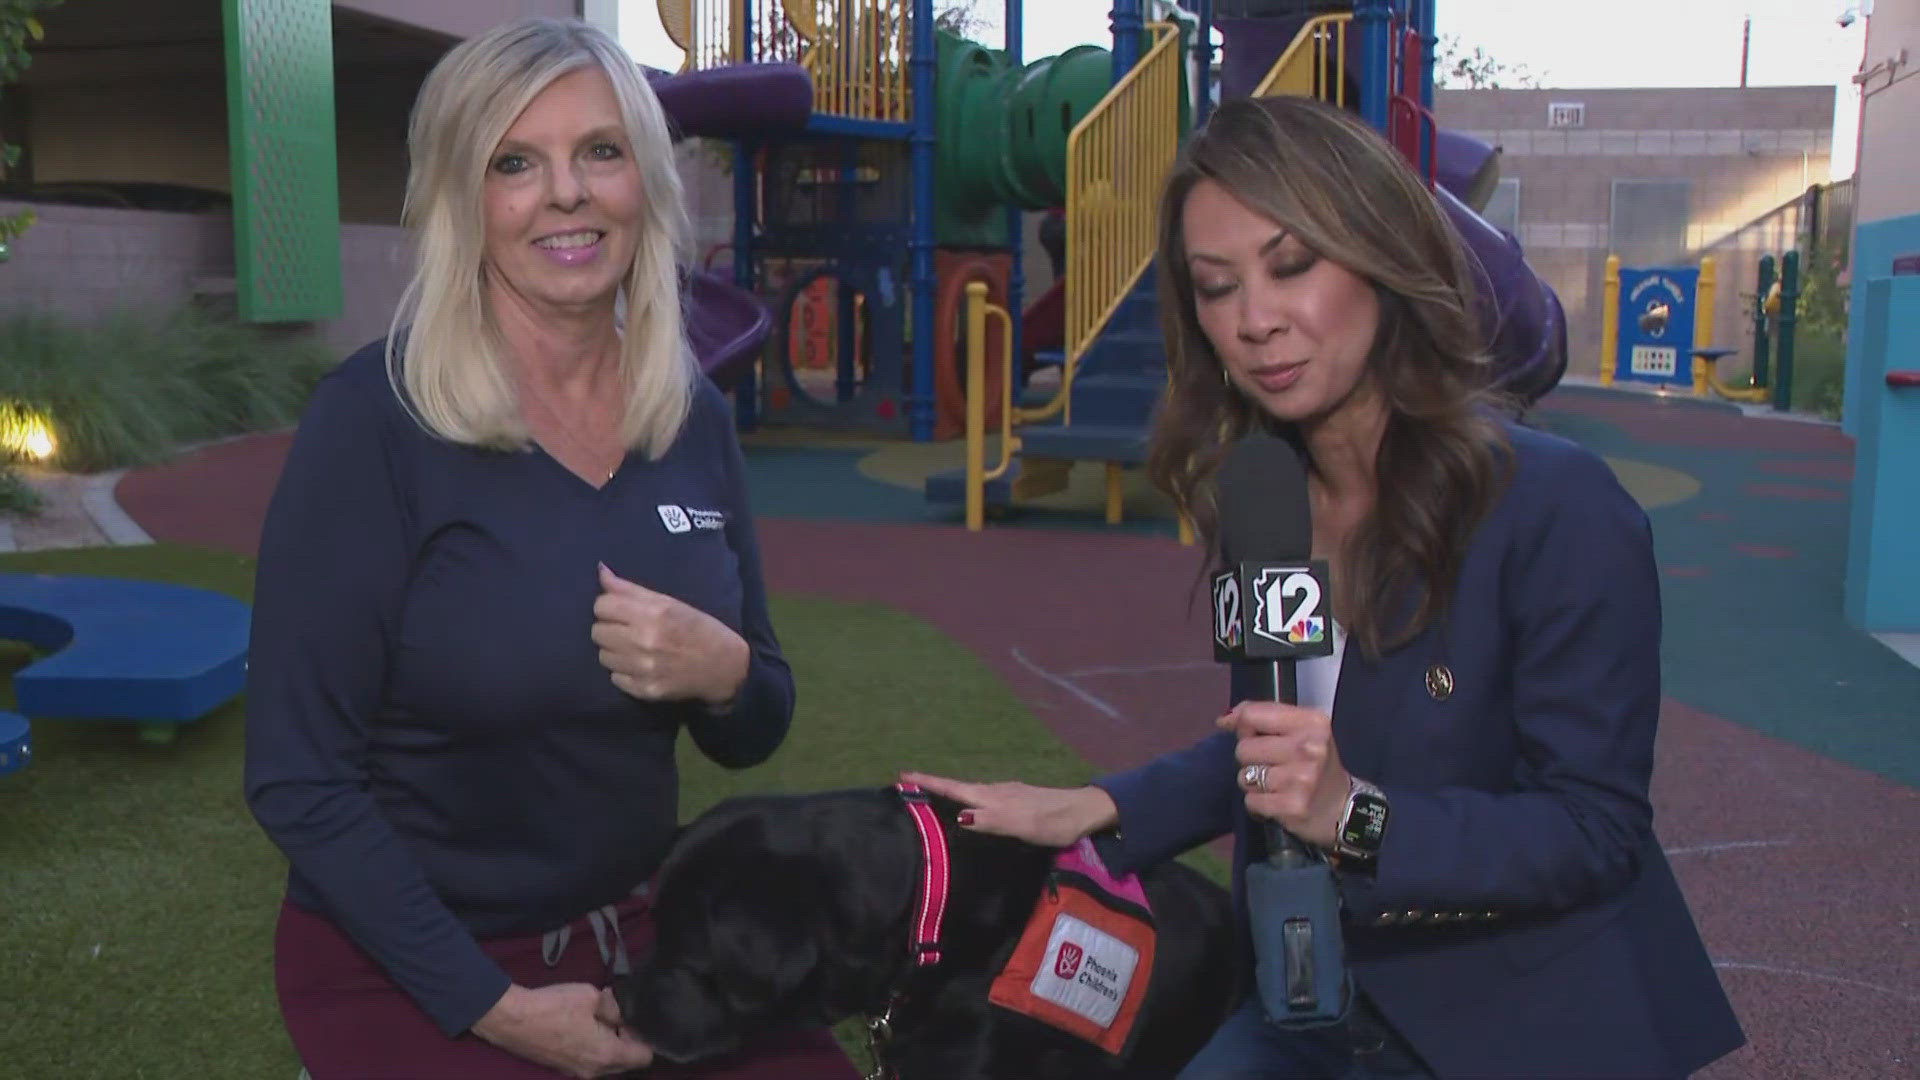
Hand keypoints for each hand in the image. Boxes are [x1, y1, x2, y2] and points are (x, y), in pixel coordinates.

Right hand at [471, 983, 653, 1077]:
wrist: (511, 1019)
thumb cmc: (554, 1006)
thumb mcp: (591, 996)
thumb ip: (615, 1007)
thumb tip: (621, 1013)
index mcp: (607, 1055)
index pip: (644, 1056)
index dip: (644, 1036)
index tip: (633, 1019)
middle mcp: (594, 1071)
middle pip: (626, 1062)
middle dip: (627, 1041)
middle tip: (616, 1016)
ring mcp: (576, 1073)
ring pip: (606, 1063)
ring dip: (608, 1044)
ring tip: (598, 1019)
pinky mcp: (562, 1069)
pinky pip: (589, 1062)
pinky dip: (592, 1048)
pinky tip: (581, 1027)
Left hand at [593, 563, 748, 706]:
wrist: (725, 668)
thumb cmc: (699, 629)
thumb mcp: (670, 603)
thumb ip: (631, 589)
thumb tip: (601, 570)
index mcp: (653, 614)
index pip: (602, 606)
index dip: (609, 606)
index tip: (622, 610)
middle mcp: (643, 642)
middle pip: (597, 631)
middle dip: (610, 628)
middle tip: (629, 630)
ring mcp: (643, 669)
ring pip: (603, 656)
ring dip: (616, 651)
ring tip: (635, 649)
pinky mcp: (643, 690)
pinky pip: (615, 678)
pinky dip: (625, 671)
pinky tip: (642, 666)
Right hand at [900, 771, 1117, 847]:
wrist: (1083, 811)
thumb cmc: (1054, 822)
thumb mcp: (1023, 826)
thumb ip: (992, 821)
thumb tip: (958, 817)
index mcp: (993, 797)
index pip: (954, 789)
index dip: (929, 783)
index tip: (903, 776)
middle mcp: (996, 791)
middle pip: (958, 788)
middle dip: (932, 786)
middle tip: (908, 786)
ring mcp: (1007, 794)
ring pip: (970, 792)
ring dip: (949, 793)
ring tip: (930, 797)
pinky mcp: (1016, 799)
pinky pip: (983, 797)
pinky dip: (967, 799)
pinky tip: (969, 808)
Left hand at [1217, 702, 1350, 847]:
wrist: (1345, 811)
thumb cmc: (1319, 766)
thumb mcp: (1304, 731)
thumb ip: (1265, 718)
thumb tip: (1224, 719)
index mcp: (1312, 722)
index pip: (1252, 714)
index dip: (1243, 725)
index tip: (1249, 734)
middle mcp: (1308, 748)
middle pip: (1243, 748)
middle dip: (1251, 759)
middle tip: (1275, 766)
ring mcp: (1300, 779)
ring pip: (1244, 776)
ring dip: (1254, 784)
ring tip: (1278, 785)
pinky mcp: (1291, 806)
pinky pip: (1250, 801)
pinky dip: (1259, 805)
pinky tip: (1278, 802)